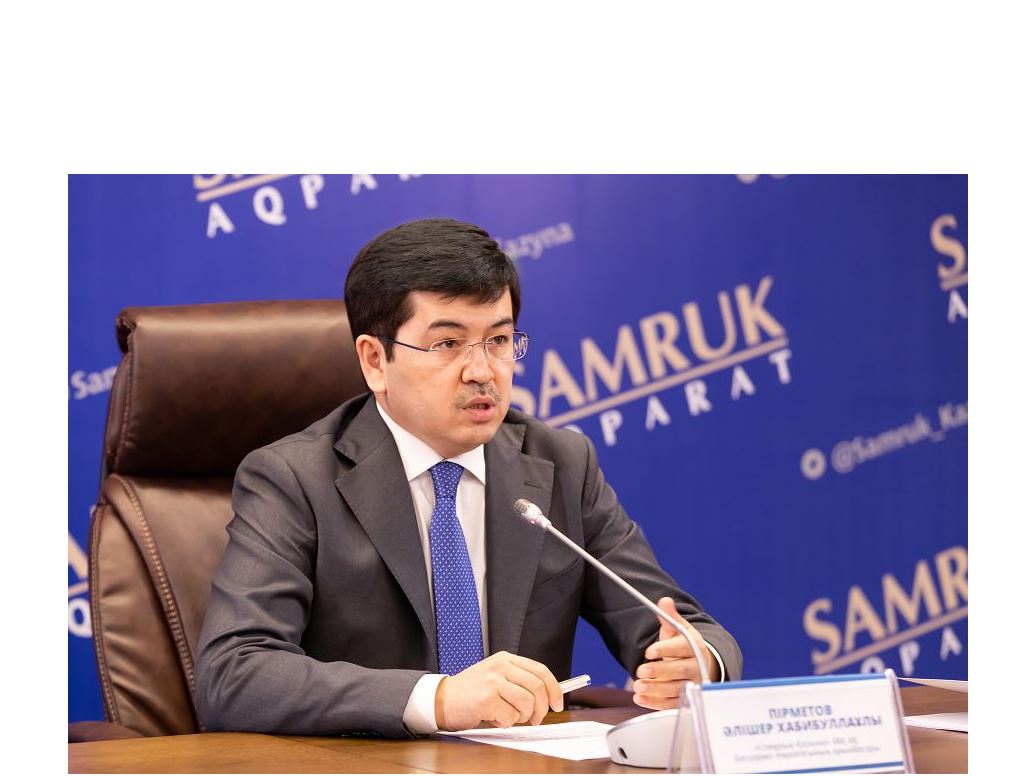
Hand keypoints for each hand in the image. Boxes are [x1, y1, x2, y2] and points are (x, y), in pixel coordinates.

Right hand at [434, 651, 563, 730]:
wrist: (442, 699)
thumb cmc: (471, 693)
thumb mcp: (496, 677)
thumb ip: (519, 682)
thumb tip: (548, 696)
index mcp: (506, 659)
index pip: (540, 670)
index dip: (554, 689)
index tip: (557, 703)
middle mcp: (500, 666)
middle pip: (537, 687)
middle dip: (541, 708)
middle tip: (536, 719)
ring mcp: (493, 681)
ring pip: (526, 703)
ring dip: (521, 717)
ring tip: (506, 716)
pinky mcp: (487, 698)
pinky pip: (510, 717)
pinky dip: (504, 722)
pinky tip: (492, 717)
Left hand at [632, 597, 716, 709]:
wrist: (702, 666)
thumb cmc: (685, 646)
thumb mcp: (679, 630)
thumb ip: (670, 617)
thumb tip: (664, 601)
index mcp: (694, 647)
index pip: (682, 648)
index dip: (665, 650)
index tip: (649, 651)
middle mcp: (697, 666)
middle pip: (680, 670)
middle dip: (659, 671)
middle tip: (640, 670)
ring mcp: (693, 684)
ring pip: (676, 689)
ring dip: (656, 689)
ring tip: (638, 686)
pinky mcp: (687, 700)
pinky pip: (672, 704)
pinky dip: (655, 703)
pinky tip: (640, 698)